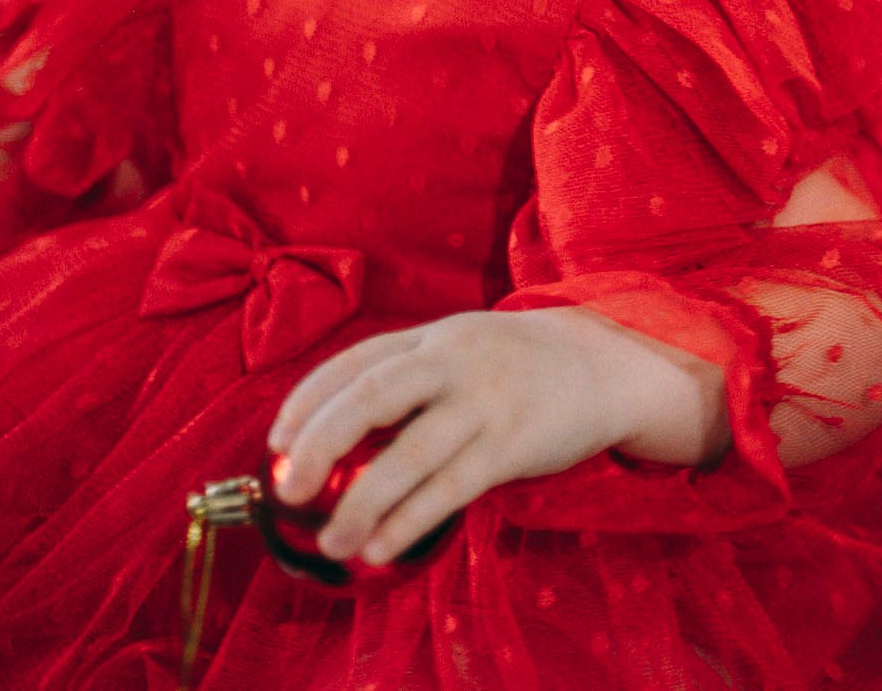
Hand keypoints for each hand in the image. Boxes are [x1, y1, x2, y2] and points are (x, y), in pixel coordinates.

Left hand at [268, 307, 725, 565]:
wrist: (606, 364)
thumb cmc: (517, 366)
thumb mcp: (463, 349)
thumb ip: (410, 378)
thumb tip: (335, 437)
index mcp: (435, 335)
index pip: (356, 361)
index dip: (307, 400)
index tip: (275, 442)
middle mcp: (456, 361)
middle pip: (372, 397)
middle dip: (319, 443)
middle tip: (288, 489)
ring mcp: (486, 400)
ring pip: (409, 455)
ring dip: (361, 505)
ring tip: (333, 542)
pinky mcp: (513, 442)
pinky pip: (451, 487)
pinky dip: (410, 520)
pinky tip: (384, 546)